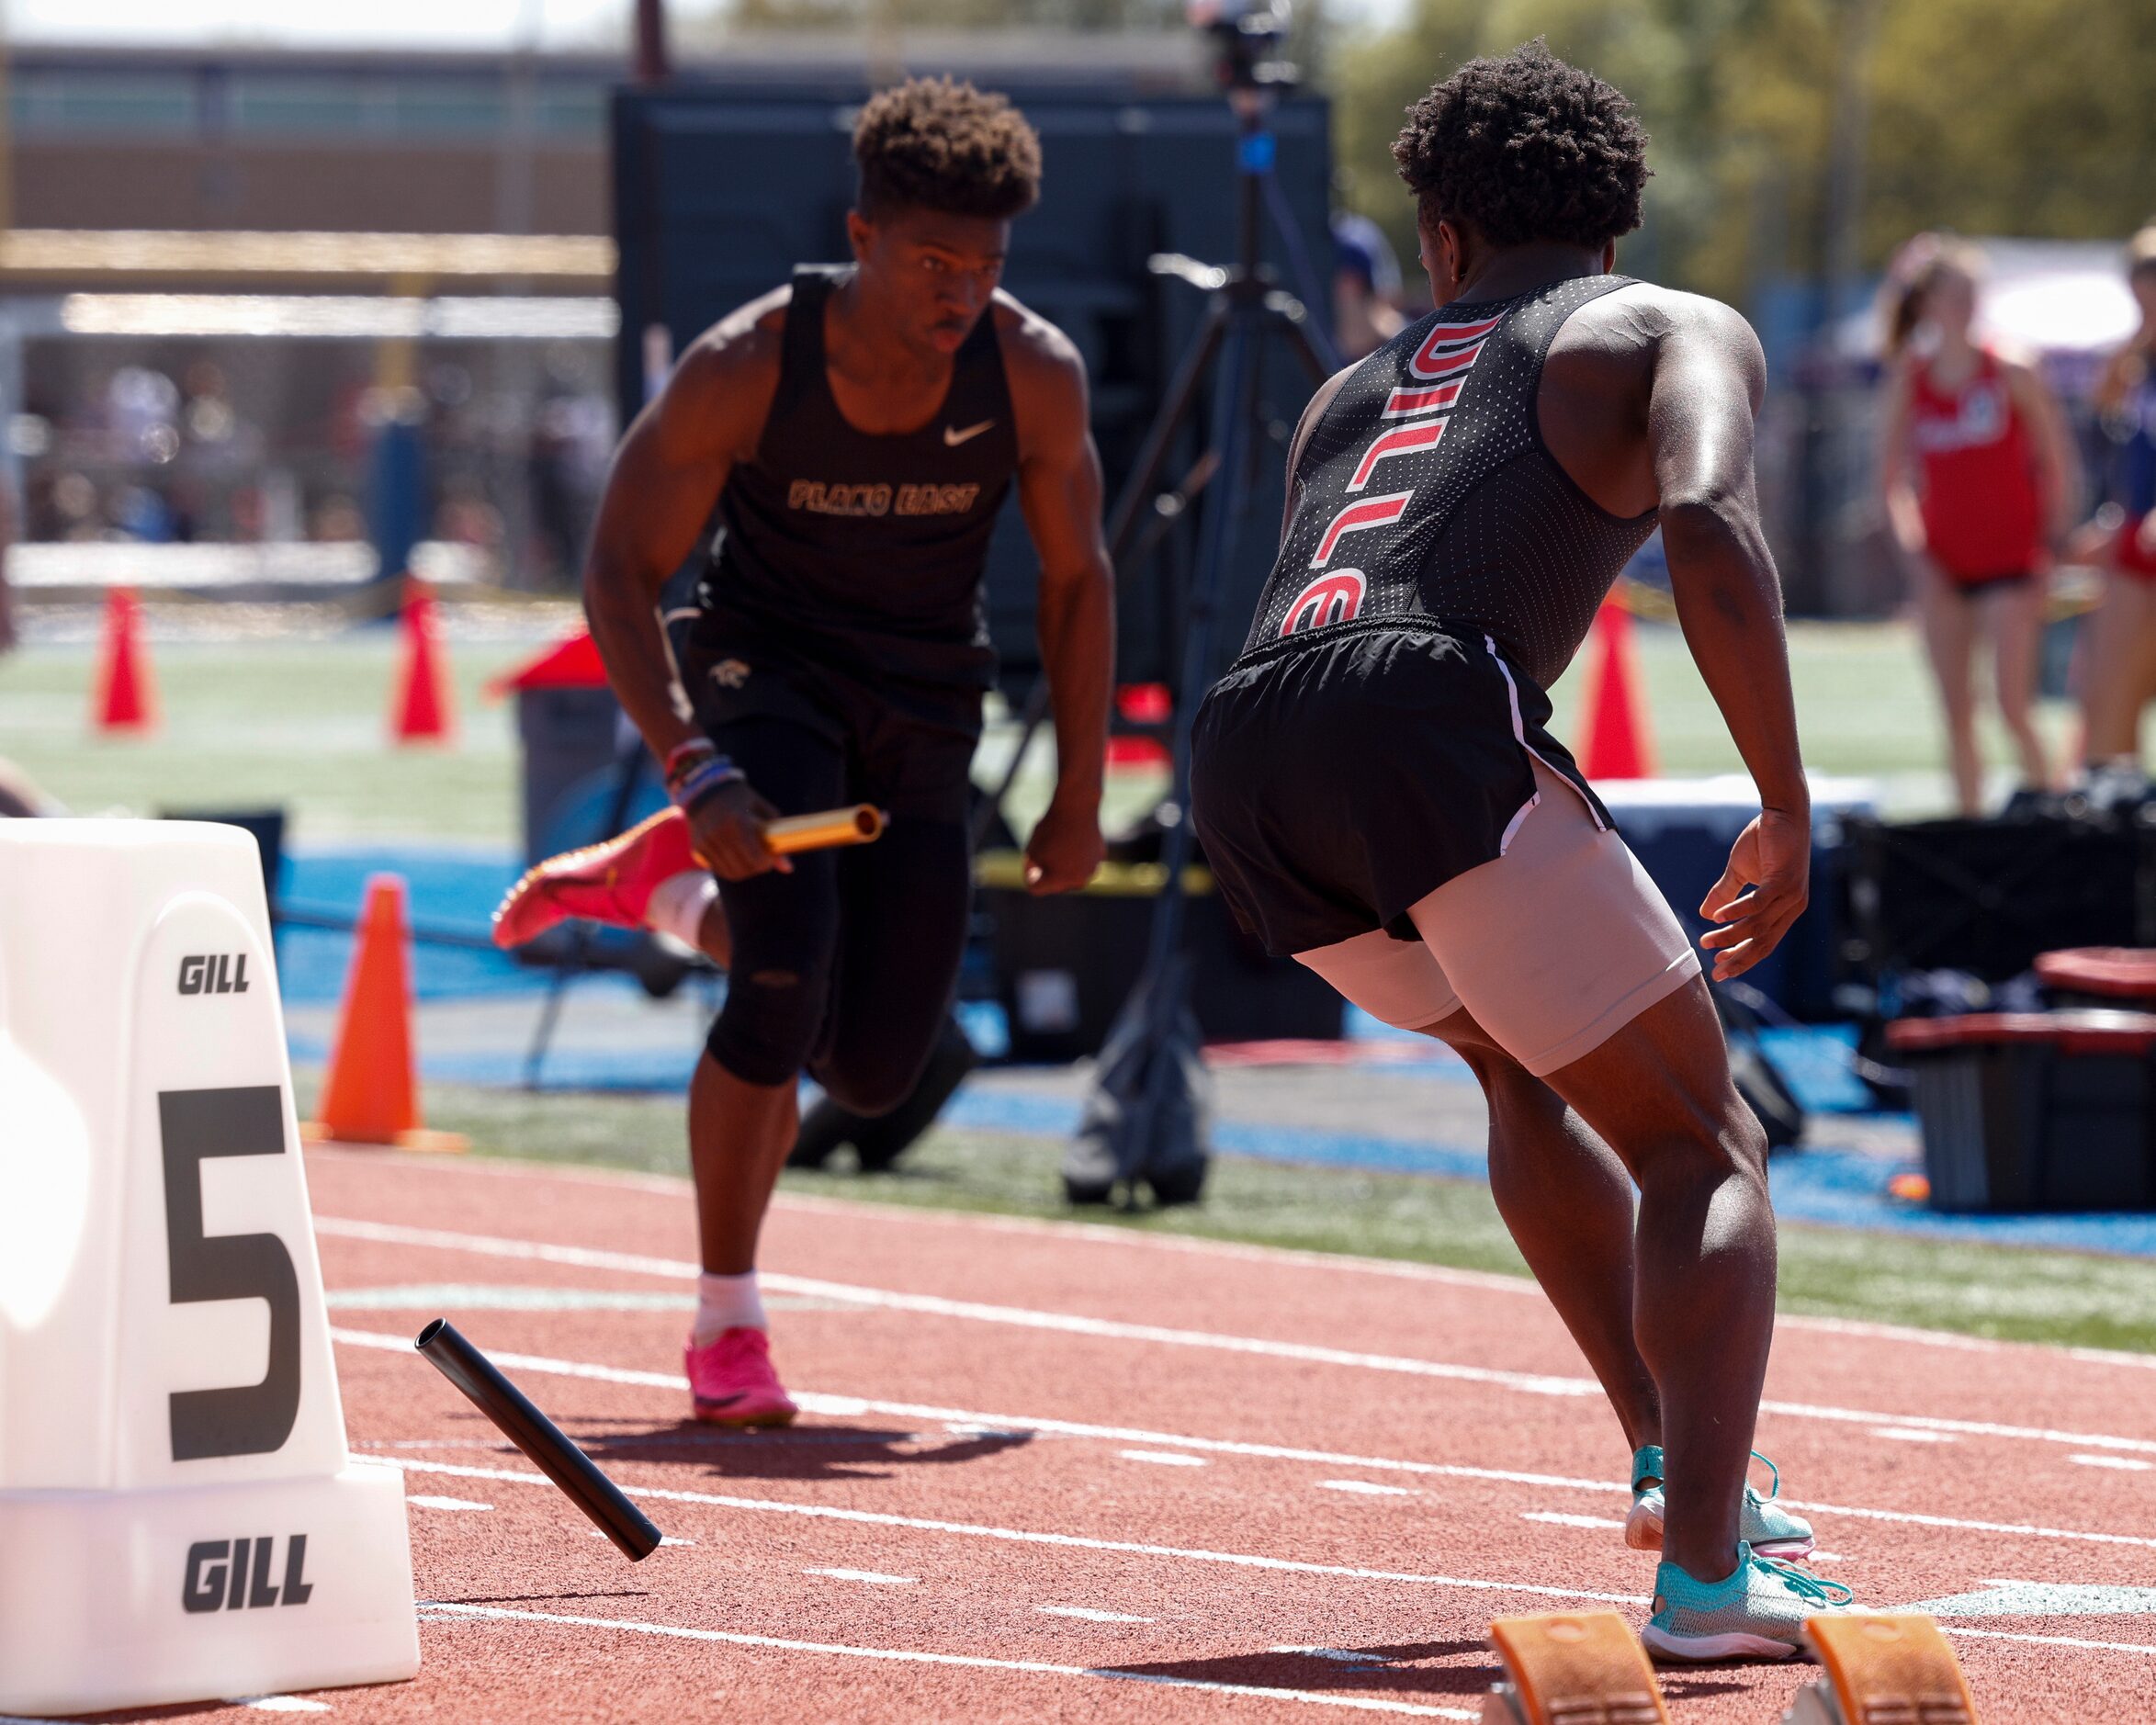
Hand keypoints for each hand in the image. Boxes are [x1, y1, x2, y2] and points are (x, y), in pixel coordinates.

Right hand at [685, 779, 790, 880]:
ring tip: (750, 860)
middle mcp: (719, 833)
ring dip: (744, 871)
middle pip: (743, 868)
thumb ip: (776, 836)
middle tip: (762, 861)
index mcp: (738, 821)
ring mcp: (706, 842)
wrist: (705, 789)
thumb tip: (788, 869)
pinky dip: (729, 869)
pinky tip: (736, 860)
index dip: (766, 863)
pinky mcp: (698, 848)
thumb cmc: (740, 799)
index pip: (755, 858)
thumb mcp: (761, 810)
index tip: (770, 859)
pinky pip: (718, 869)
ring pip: (730, 873)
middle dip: (756, 868)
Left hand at [1023, 792, 1103, 894]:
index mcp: (1059, 881)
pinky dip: (1077, 855)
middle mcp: (1079, 881)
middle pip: (1055, 884)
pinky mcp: (1100, 858)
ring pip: (1071, 874)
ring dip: (1063, 866)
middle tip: (1046, 848)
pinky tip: (1074, 838)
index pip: (1036, 888)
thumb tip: (1037, 879)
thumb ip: (1032, 869)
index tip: (1030, 857)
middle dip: (1048, 872)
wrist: (1077, 806)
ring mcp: (1092, 870)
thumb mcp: (1032, 850)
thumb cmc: (1050, 829)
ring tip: (1060, 844)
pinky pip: (1083, 861)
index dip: (1028, 874)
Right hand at [1698, 808, 1809, 980]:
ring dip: (1730, 936)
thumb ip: (1726, 894)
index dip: (1743, 957)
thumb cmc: (1765, 840)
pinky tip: (1718, 918)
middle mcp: (1792, 907)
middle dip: (1738, 958)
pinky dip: (1737, 912)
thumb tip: (1706, 914)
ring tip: (1707, 941)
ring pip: (1758, 926)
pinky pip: (1758, 903)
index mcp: (1785, 909)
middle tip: (1716, 971)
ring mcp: (1790, 895)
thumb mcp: (1740, 871)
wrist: (1782, 813)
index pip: (1765, 942)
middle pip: (1764, 942)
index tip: (1720, 968)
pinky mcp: (1784, 879)